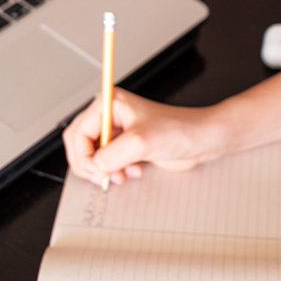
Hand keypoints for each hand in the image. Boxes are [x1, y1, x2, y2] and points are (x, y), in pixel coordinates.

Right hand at [62, 89, 226, 187]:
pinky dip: (116, 171)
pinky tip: (133, 171)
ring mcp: (119, 131)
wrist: (201, 140)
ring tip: (122, 175)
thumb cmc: (180, 130)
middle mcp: (111, 115)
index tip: (97, 171)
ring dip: (105, 170)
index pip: (78, 132)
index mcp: (110, 103)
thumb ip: (111, 155)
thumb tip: (95, 166)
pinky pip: (108, 162)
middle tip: (103, 177)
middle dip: (91, 165)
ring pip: (94, 156)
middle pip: (81, 144)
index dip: (83, 156)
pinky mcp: (127, 146)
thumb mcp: (141, 143)